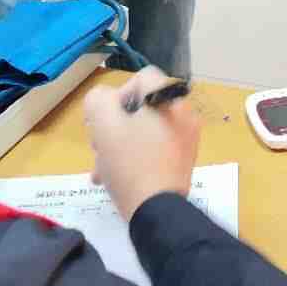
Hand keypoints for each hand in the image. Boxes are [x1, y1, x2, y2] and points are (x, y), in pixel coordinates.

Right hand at [84, 67, 201, 222]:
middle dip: (115, 125)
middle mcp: (183, 110)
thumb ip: (98, 99)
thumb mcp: (102, 121)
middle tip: (100, 148)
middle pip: (141, 107)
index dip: (119, 95)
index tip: (108, 120)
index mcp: (167, 96)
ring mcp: (187, 136)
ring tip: (103, 169)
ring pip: (145, 129)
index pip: (141, 78)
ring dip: (121, 143)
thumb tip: (107, 102)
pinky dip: (137, 156)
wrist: (156, 207)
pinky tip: (118, 177)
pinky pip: (156, 147)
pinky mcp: (185, 158)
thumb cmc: (129, 160)